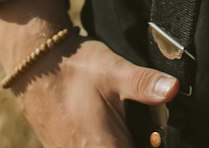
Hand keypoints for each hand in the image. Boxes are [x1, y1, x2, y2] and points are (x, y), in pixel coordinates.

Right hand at [0, 0, 178, 147]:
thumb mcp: (114, 71)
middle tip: (150, 130)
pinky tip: (113, 127)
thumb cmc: (76, 69)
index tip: (156, 134)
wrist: (35, 68)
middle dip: (141, 141)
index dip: (153, 145)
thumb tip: (173, 89)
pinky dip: (108, 140)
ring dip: (125, 140)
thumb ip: (144, 84)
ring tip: (134, 127)